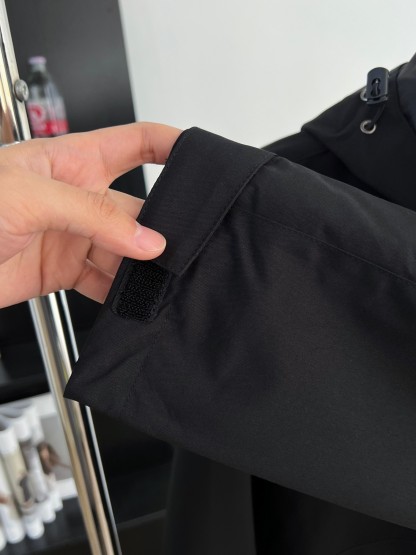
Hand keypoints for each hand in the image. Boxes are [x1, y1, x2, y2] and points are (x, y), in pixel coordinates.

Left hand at [0, 122, 181, 307]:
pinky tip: (128, 298)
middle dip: (160, 227)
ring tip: (153, 278)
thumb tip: (144, 239)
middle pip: (137, 208)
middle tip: (175, 246)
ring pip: (124, 250)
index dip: (168, 145)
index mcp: (71, 161)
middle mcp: (77, 197)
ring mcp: (71, 235)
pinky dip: (118, 293)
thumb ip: (92, 215)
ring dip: (140, 266)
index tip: (200, 160)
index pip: (133, 144)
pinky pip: (102, 282)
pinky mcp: (62, 270)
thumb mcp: (30, 194)